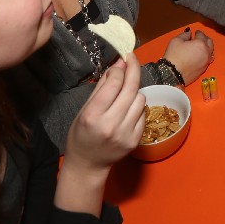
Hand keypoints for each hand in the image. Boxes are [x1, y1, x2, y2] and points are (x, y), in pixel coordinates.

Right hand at [63, 56, 145, 170]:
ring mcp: (125, 134)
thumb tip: (119, 64)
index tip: (121, 62)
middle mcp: (111, 125)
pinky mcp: (135, 140)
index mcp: (93, 116)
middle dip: (133, 69)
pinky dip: (137, 107)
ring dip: (134, 91)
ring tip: (124, 94)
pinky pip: (143, 113)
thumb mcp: (84, 109)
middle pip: (131, 89)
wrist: (87, 164)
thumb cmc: (81, 134)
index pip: (114, 84)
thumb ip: (102, 86)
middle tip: (132, 59)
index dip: (119, 70)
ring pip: (140, 99)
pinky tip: (127, 109)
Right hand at [163, 27, 212, 82]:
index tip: (195, 32)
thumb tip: (189, 33)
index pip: (202, 35)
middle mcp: (206, 53)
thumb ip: (185, 35)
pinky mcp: (203, 70)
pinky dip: (204, 55)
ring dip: (206, 48)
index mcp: (201, 44)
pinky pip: (207, 60)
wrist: (172, 74)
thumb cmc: (174, 55)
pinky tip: (199, 56)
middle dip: (205, 39)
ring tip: (200, 47)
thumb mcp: (176, 41)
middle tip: (199, 38)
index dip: (198, 32)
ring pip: (210, 52)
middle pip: (210, 43)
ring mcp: (206, 62)